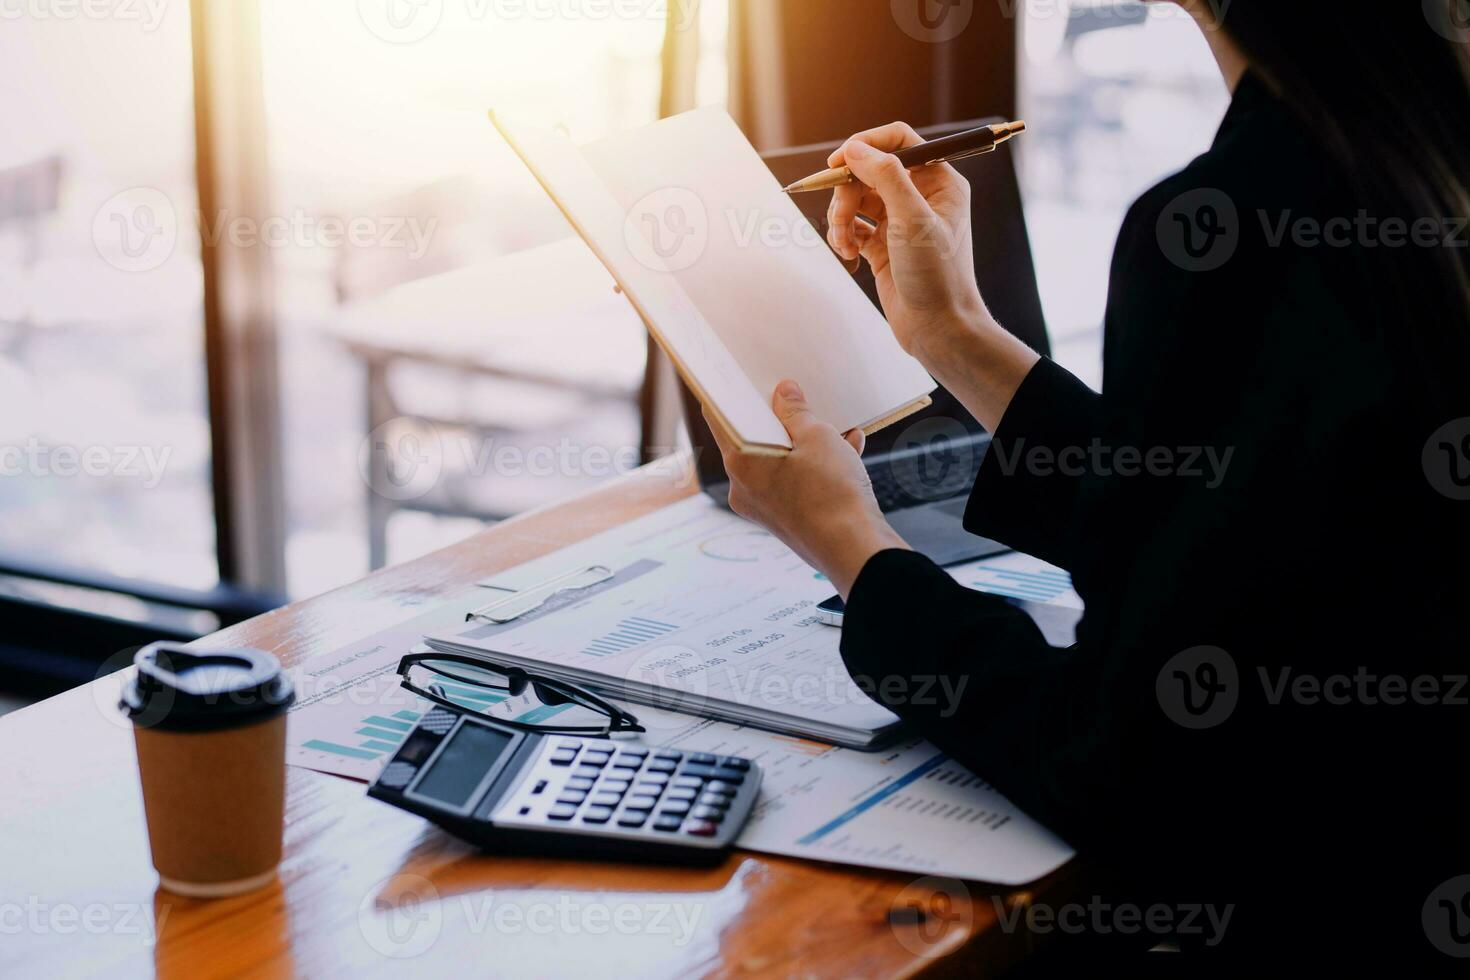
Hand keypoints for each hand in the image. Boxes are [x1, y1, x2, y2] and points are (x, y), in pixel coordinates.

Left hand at [706, 381, 909, 598]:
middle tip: (797, 397)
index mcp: (740, 463)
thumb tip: (783, 393)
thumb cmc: (831, 493)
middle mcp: (744, 488)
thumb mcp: (817, 437)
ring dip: (806, 441)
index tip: (737, 376)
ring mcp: (765, 507)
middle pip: (753, 440)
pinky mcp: (788, 519)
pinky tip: (848, 448)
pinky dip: (817, 465)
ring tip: (837, 427)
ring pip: (780, 462)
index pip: (720, 418)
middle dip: (780, 418)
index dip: (728, 393)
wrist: (855, 549)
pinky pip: (797, 482)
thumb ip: (795, 411)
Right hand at [826, 122, 985, 355]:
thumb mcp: (913, 220)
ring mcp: (899, 221)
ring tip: (844, 245)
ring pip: (856, 199)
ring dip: (841, 218)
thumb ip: (886, 177)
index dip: (866, 145)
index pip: (899, 141)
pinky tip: (848, 255)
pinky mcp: (882, 245)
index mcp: (939, 182)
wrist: (938, 329)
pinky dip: (843, 237)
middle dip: (847, 192)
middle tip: (840, 218)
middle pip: (869, 171)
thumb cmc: (938, 277)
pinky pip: (852, 227)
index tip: (839, 161)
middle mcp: (920, 196)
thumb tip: (854, 148)